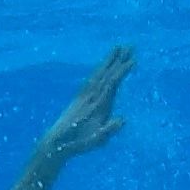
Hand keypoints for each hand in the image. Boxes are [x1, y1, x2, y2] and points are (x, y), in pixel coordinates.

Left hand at [37, 46, 133, 162]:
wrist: (56, 142)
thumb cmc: (79, 143)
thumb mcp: (96, 140)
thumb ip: (109, 130)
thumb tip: (122, 120)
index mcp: (98, 105)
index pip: (112, 83)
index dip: (122, 71)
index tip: (133, 60)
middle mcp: (91, 96)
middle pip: (106, 74)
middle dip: (117, 60)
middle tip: (129, 46)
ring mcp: (84, 95)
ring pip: (98, 73)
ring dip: (108, 60)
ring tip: (117, 48)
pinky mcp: (79, 97)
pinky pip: (91, 78)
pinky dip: (98, 69)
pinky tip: (102, 66)